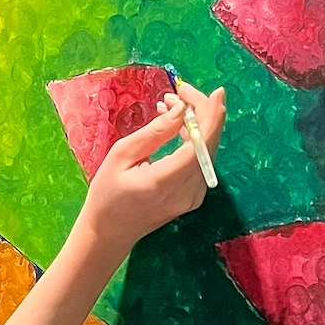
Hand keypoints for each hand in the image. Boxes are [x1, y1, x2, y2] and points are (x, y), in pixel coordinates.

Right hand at [77, 81, 225, 264]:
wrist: (109, 233)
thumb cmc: (107, 195)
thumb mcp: (121, 155)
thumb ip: (155, 133)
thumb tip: (180, 109)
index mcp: (165, 181)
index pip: (200, 146)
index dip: (212, 117)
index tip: (217, 93)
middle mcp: (187, 191)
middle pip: (208, 146)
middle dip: (201, 113)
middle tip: (180, 92)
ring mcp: (193, 197)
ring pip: (206, 152)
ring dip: (195, 125)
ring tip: (170, 105)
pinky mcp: (193, 197)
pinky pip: (200, 162)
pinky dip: (192, 140)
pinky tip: (176, 126)